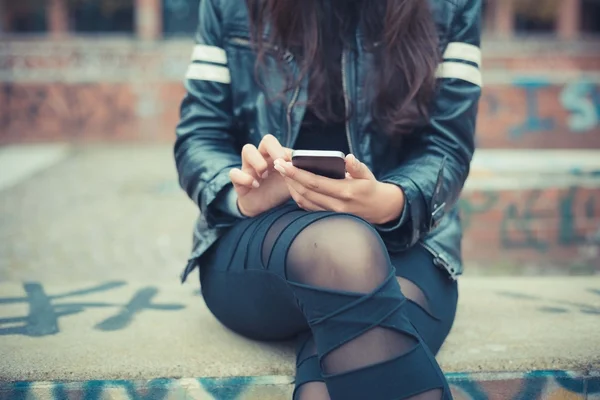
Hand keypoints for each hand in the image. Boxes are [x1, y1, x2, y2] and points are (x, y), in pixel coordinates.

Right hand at [229, 134, 291, 216]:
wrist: (265, 207)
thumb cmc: (279, 190)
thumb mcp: (291, 182)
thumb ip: (297, 173)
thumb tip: (306, 164)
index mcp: (275, 155)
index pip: (277, 142)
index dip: (282, 150)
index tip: (289, 164)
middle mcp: (263, 157)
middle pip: (266, 140)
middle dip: (274, 150)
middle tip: (278, 165)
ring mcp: (249, 167)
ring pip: (247, 149)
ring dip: (258, 162)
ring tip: (264, 175)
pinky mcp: (239, 181)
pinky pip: (233, 173)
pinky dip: (244, 178)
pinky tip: (255, 186)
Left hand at [273, 154, 404, 224]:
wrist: (379, 209)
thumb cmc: (370, 187)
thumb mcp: (368, 175)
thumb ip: (357, 167)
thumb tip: (348, 158)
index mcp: (346, 192)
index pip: (315, 182)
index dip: (296, 173)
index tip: (283, 163)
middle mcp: (336, 205)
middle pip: (305, 192)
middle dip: (289, 178)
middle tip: (277, 164)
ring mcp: (331, 214)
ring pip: (304, 201)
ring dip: (290, 187)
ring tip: (282, 172)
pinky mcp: (327, 218)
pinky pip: (307, 208)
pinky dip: (296, 196)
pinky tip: (291, 185)